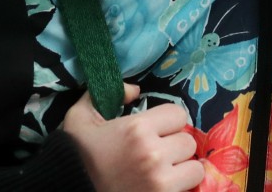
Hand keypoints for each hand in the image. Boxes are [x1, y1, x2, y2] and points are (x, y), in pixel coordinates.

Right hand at [62, 83, 204, 191]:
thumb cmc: (77, 157)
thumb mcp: (80, 118)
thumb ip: (104, 94)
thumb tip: (135, 90)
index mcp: (137, 129)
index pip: (179, 114)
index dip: (168, 121)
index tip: (156, 130)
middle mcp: (153, 154)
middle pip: (188, 141)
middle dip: (175, 145)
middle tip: (159, 152)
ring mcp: (160, 182)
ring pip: (194, 168)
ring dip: (182, 168)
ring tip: (164, 171)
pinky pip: (190, 189)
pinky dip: (180, 187)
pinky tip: (163, 185)